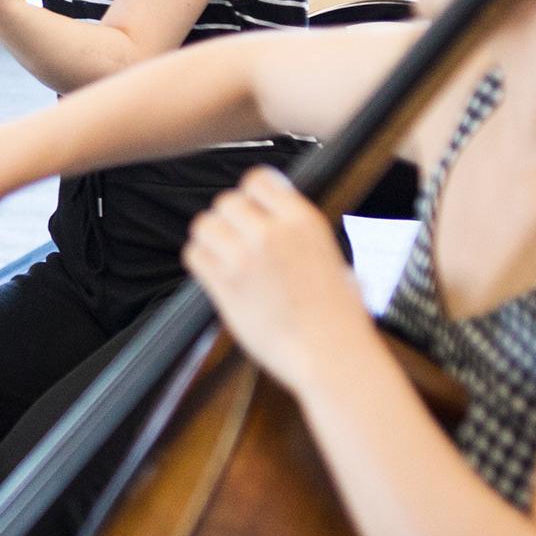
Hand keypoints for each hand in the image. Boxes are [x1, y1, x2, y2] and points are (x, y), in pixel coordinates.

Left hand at [182, 169, 373, 400]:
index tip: (254, 208)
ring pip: (204, 224)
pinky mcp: (225, 286)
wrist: (330, 355)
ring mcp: (244, 258)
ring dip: (211, 237)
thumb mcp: (336, 262)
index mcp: (303, 221)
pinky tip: (215, 273)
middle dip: (230, 218)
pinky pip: (194, 255)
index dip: (251, 194)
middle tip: (238, 238)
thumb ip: (307, 241)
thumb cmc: (340, 318)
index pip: (257, 179)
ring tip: (224, 254)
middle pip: (226, 201)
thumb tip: (294, 232)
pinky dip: (200, 260)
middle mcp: (271, 233)